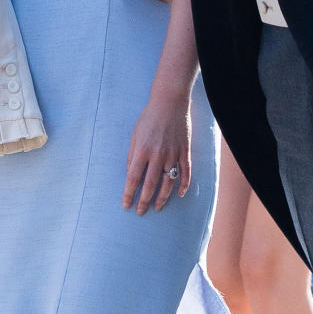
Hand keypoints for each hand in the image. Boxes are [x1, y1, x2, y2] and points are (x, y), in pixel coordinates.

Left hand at [122, 93, 191, 214]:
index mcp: (142, 150)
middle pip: (150, 184)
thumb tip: (130, 173)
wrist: (170, 102)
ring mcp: (173, 154)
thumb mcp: (135, 135)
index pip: (133, 178)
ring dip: (162, 197)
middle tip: (141, 212)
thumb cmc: (149, 117)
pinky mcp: (185, 151)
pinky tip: (180, 195)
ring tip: (157, 207)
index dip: (129, 194)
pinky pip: (186, 172)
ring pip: (168, 182)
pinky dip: (184, 185)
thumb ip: (132, 155)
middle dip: (144, 201)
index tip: (126, 205)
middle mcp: (158, 155)